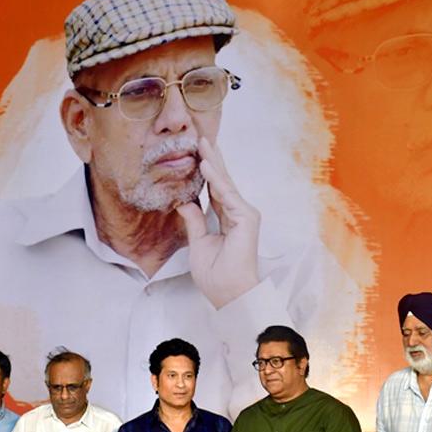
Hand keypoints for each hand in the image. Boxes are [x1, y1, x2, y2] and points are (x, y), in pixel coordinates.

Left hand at [175, 137, 260, 308]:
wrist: (230, 293)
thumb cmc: (217, 276)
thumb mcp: (198, 244)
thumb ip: (194, 221)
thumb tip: (185, 202)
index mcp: (226, 219)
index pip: (213, 190)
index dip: (204, 172)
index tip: (195, 154)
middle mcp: (237, 213)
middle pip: (221, 181)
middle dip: (210, 159)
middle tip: (199, 138)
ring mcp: (244, 214)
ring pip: (225, 183)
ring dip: (213, 161)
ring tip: (202, 142)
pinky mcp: (246, 218)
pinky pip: (227, 194)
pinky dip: (216, 179)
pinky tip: (206, 164)